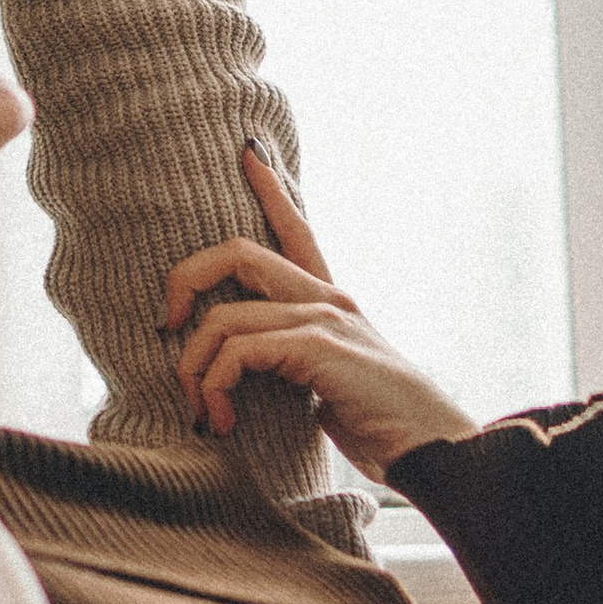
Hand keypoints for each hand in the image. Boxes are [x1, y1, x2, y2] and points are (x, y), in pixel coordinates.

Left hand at [163, 146, 477, 478]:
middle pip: (239, 252)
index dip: (272, 190)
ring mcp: (323, 317)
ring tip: (203, 411)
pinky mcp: (317, 344)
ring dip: (195, 368)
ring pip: (223, 316)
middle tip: (167, 325)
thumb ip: (300, 366)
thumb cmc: (385, 430)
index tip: (251, 151)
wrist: (435, 452)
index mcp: (332, 304)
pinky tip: (223, 421)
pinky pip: (237, 350)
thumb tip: (258, 377)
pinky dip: (216, 386)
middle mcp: (328, 298)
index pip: (299, 231)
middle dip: (185, 278)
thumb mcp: (334, 386)